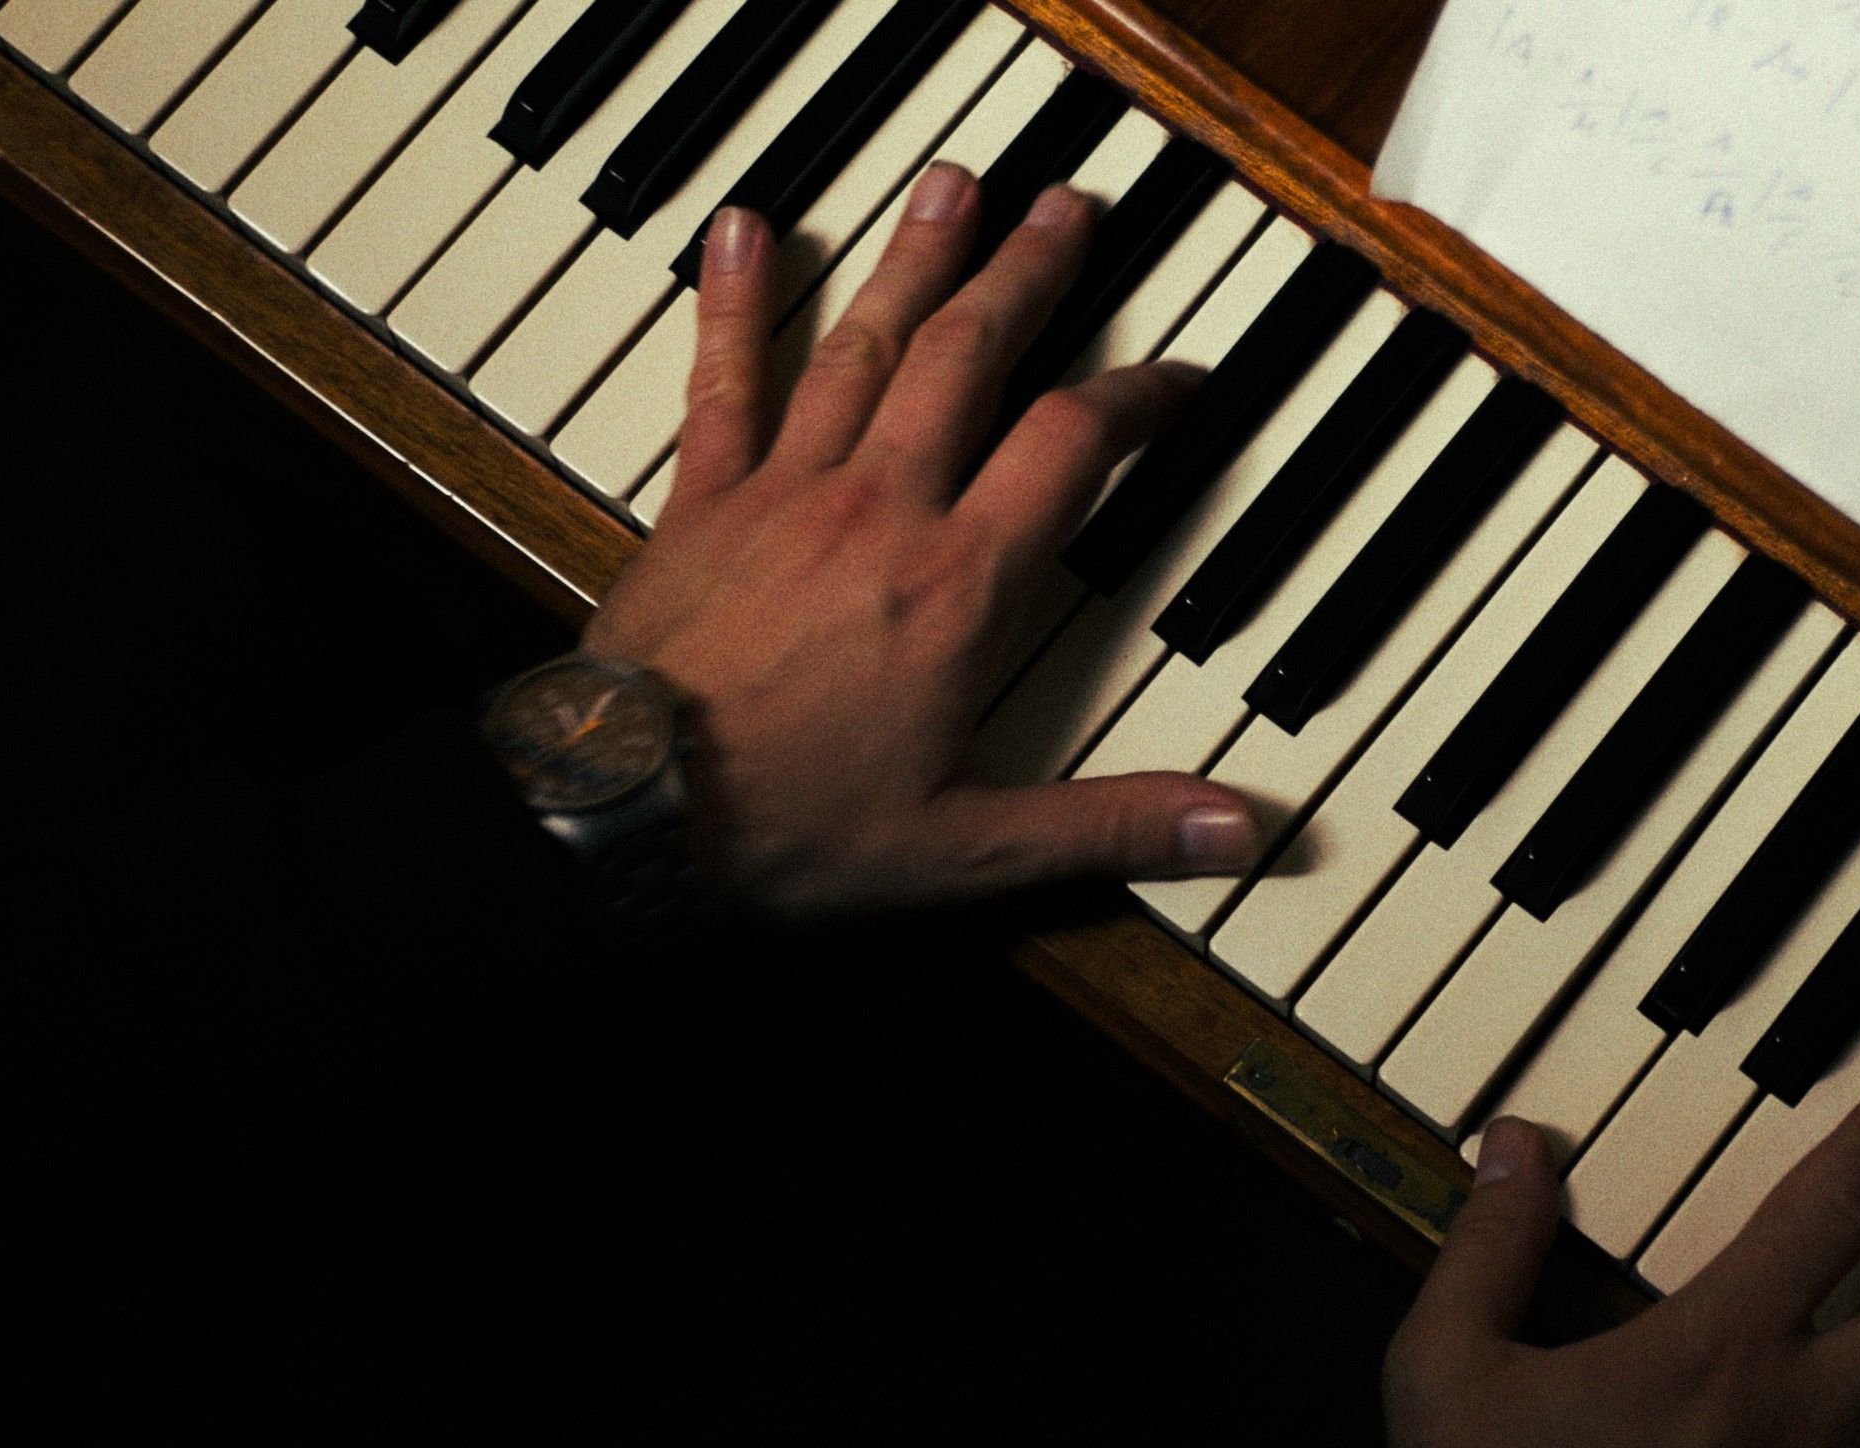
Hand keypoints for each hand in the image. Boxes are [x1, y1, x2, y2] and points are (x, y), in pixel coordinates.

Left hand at [580, 164, 1259, 915]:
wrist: (626, 815)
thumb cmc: (791, 829)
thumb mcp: (972, 850)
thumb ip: (1111, 826)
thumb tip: (1233, 834)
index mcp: (959, 586)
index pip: (1072, 449)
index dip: (1138, 399)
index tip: (1177, 378)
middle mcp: (880, 511)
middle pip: (972, 357)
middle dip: (1028, 274)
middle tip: (1070, 205)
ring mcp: (786, 493)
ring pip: (865, 346)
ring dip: (916, 260)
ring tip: (955, 185)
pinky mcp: (702, 501)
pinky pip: (724, 381)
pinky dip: (736, 302)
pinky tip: (747, 231)